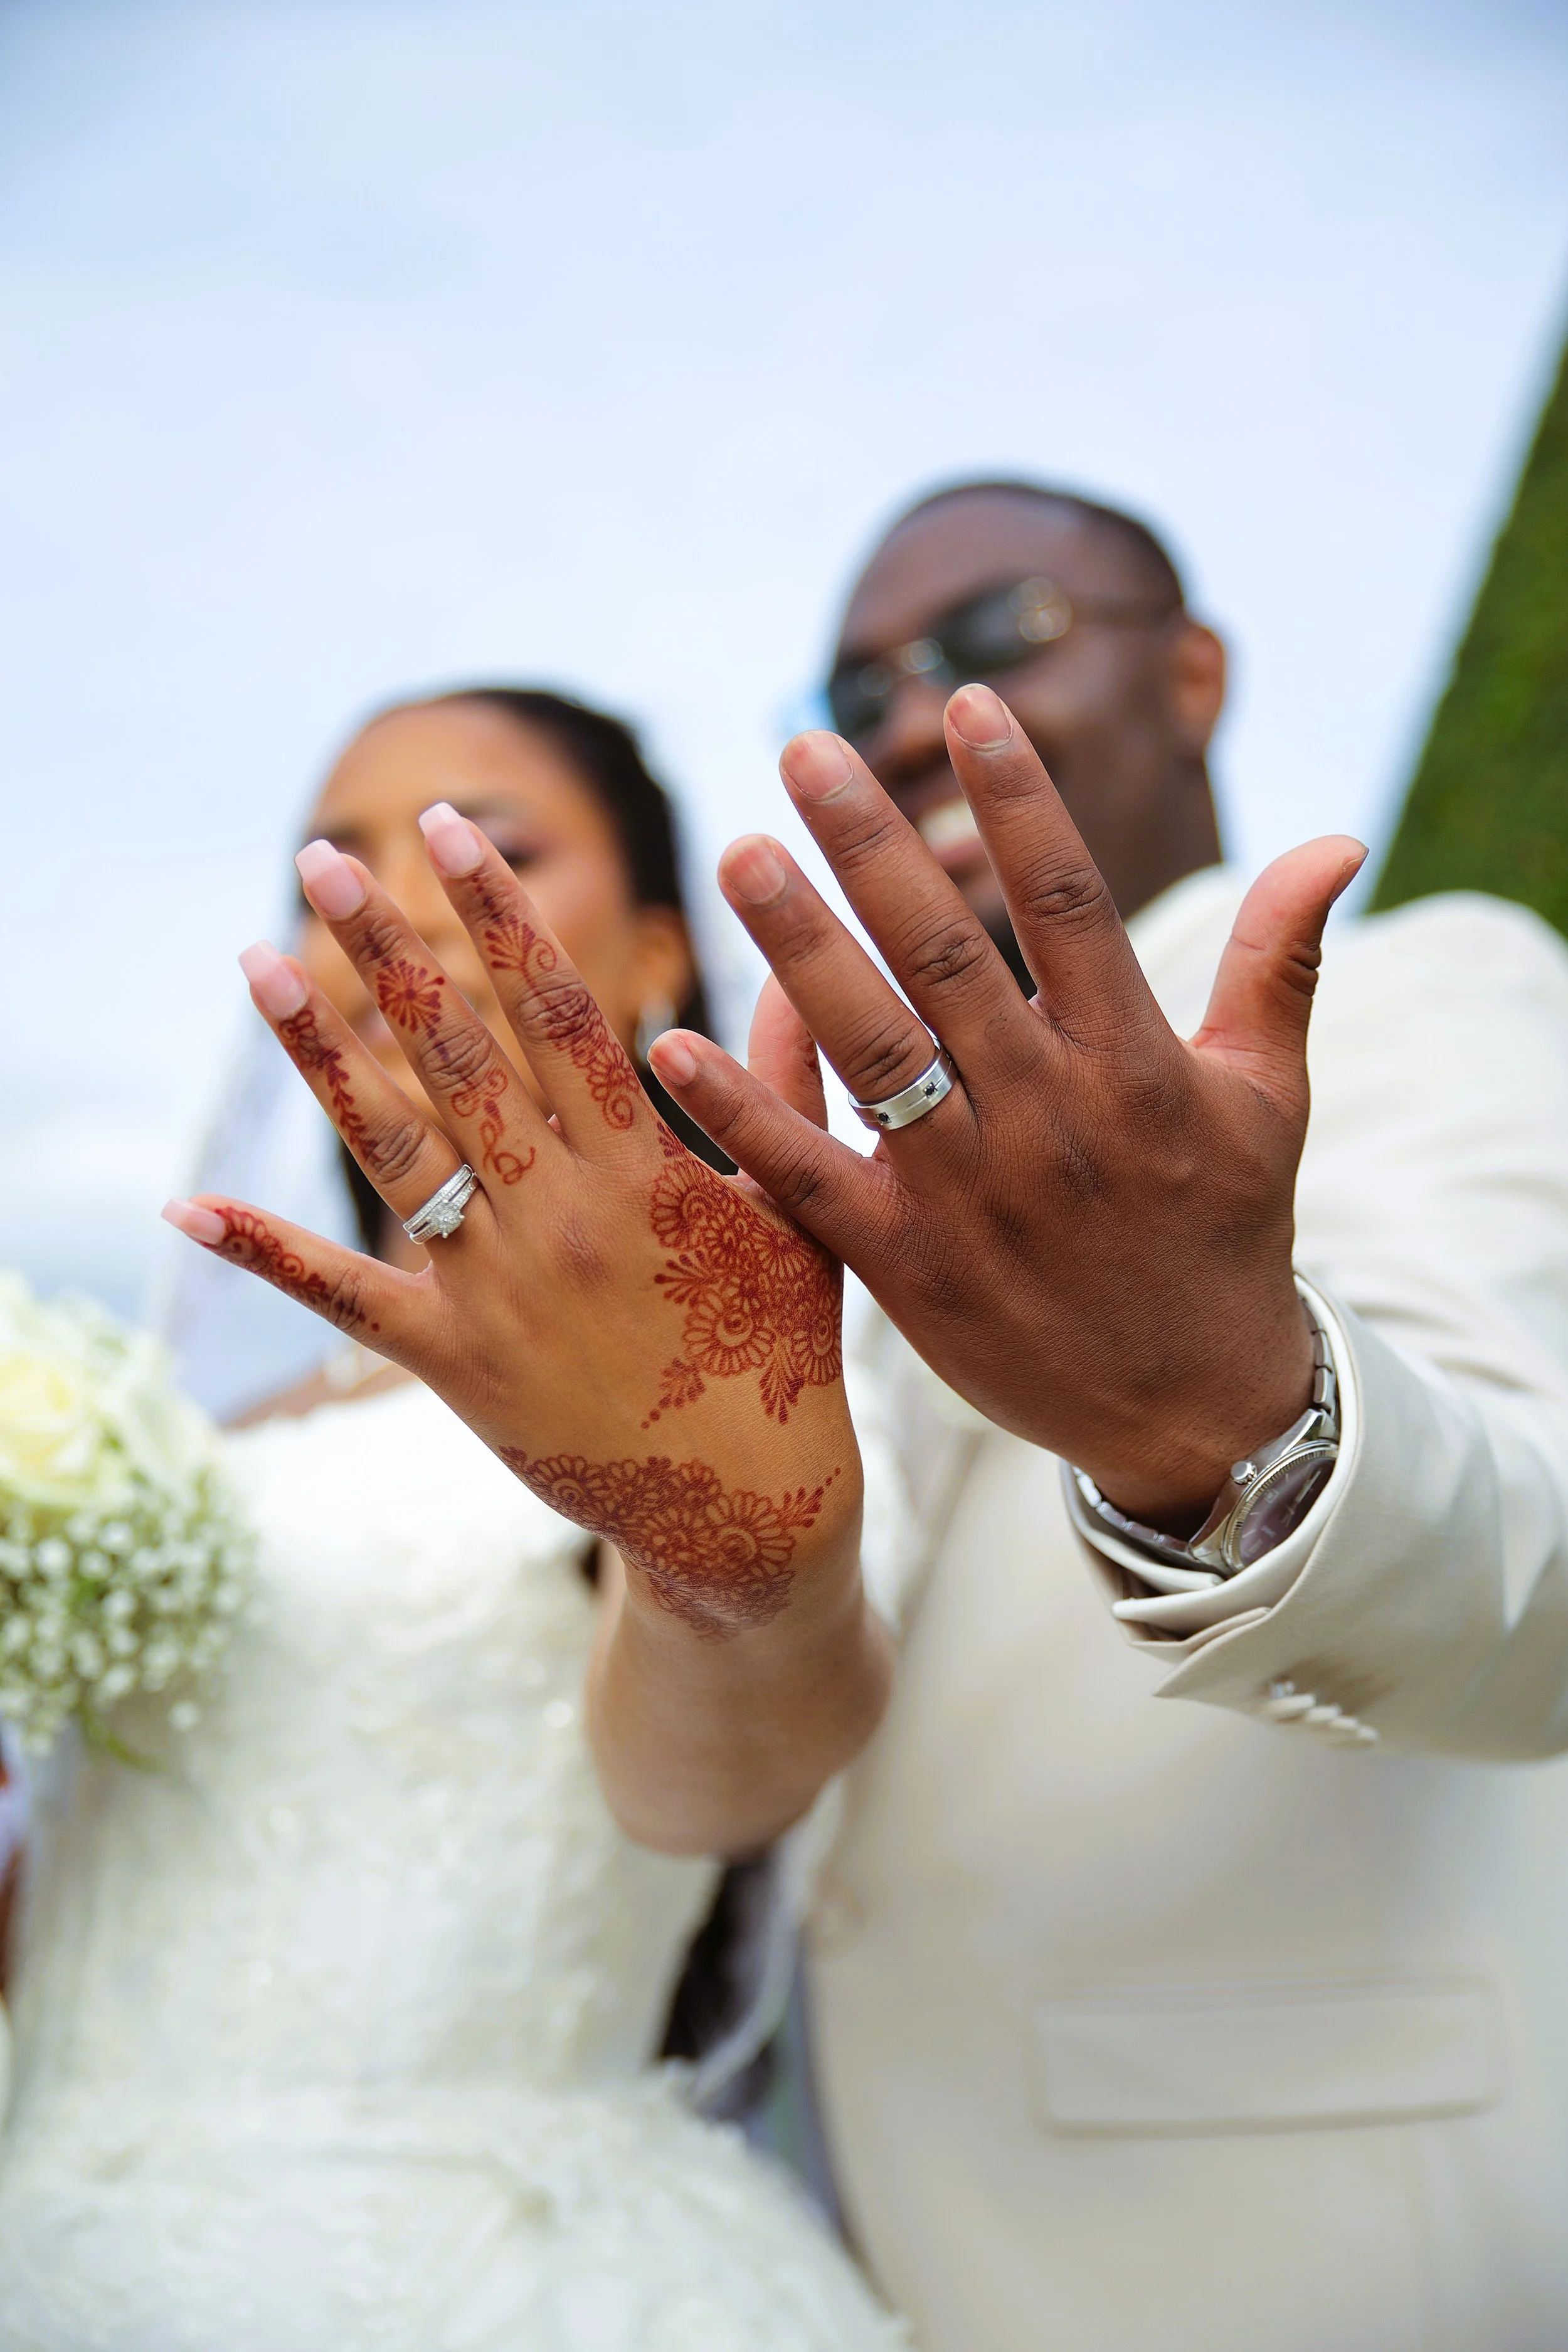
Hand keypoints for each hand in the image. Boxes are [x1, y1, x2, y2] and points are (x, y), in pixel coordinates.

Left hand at [163, 807, 862, 1650]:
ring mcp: (499, 1289)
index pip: (561, 1012)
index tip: (452, 830)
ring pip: (393, 1150)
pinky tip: (187, 1205)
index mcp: (644, 1167)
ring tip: (258, 964)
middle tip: (328, 860)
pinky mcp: (455, 1363)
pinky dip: (263, 1254)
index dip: (501, 914)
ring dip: (319, 1055)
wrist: (750, 1506)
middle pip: (459, 1056)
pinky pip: (344, 1298)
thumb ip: (782, 1089)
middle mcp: (561, 1213)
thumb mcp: (799, 1211)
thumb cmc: (782, 1352)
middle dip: (389, 950)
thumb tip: (786, 975)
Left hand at [649, 685, 1364, 1527]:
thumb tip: (1338, 838)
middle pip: (948, 960)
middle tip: (805, 751)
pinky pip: (811, 1179)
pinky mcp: (909, 1267)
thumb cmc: (1226, 1231)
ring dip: (800, 952)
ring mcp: (973, 1195)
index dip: (1019, 800)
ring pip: (873, 1051)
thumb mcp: (1269, 1096)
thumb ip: (1280, 962)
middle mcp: (1050, 1118)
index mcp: (1136, 1064)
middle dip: (873, 849)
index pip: (1070, 903)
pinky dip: (742, 1117)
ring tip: (740, 856)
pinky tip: (678, 1047)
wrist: (1193, 1408)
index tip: (967, 700)